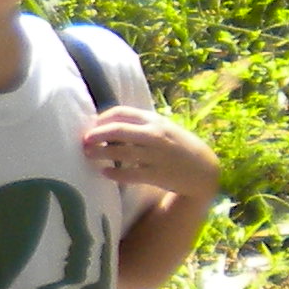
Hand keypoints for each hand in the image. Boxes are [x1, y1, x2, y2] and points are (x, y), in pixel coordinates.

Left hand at [82, 108, 220, 205]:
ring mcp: (155, 155)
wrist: (203, 169)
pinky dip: (114, 173)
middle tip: (84, 140)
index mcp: (154, 120)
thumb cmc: (177, 145)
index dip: (102, 119)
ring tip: (88, 154)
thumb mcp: (163, 127)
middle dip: (96, 134)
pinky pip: (130, 174)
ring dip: (100, 153)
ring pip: (120, 151)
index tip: (92, 126)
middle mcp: (154, 135)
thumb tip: (109, 122)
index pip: (121, 112)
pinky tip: (104, 172)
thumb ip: (141, 123)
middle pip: (117, 130)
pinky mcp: (157, 175)